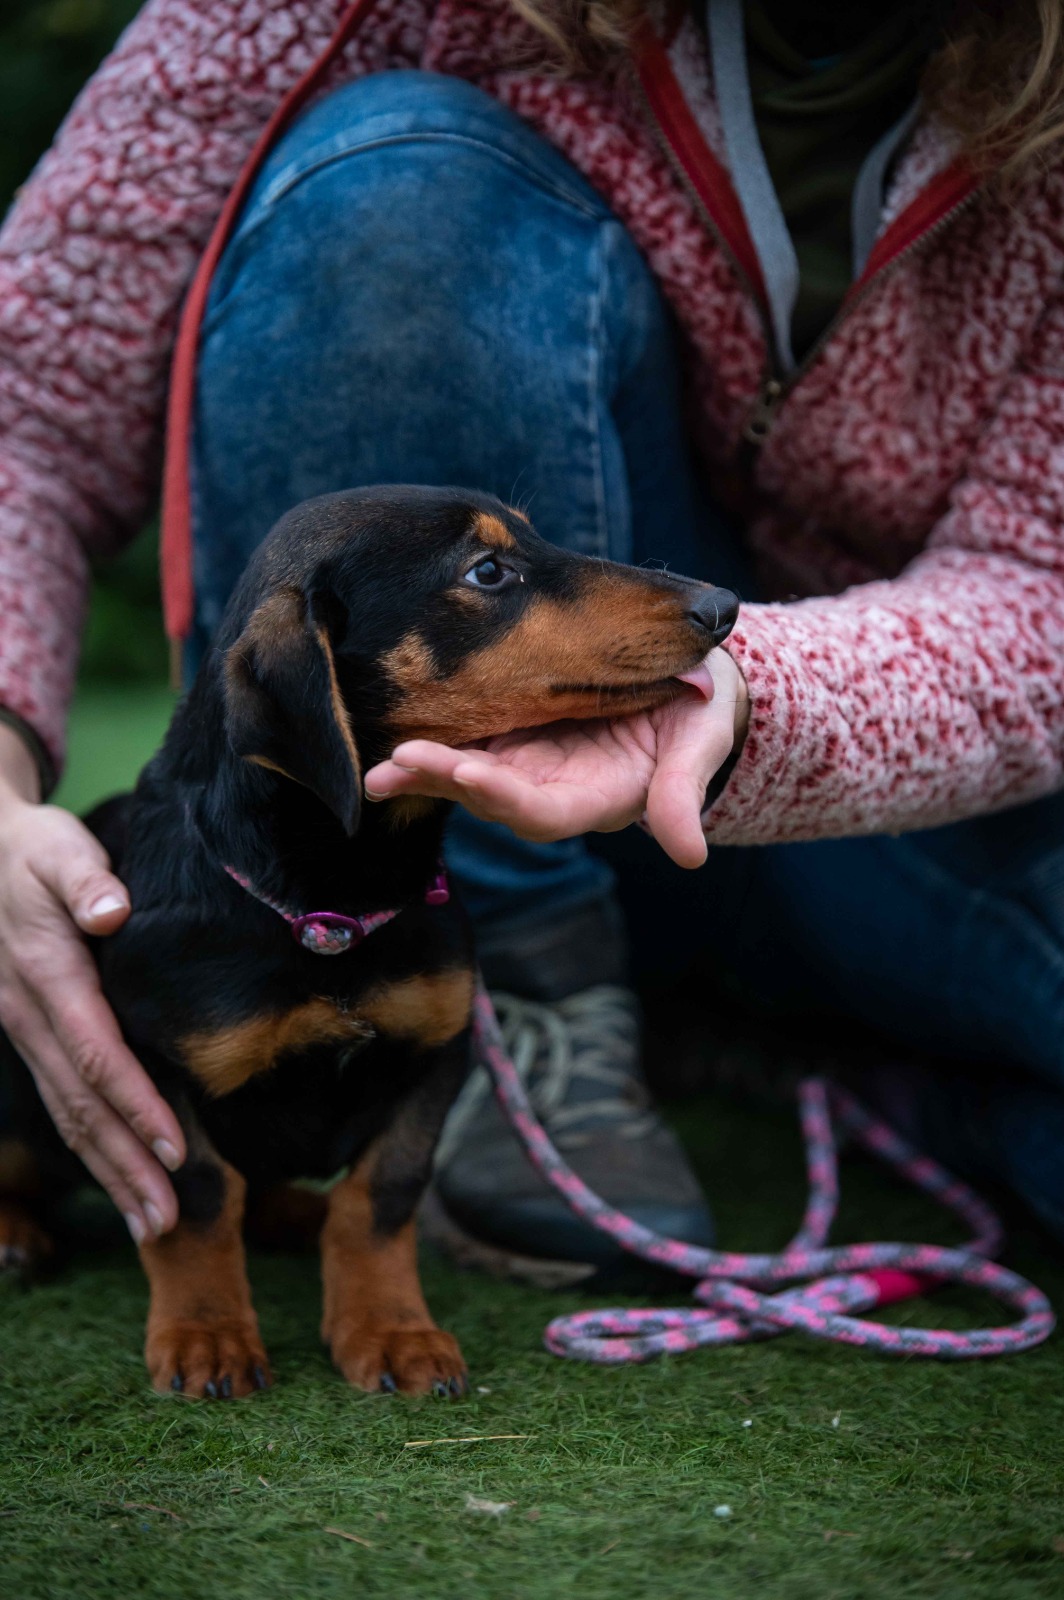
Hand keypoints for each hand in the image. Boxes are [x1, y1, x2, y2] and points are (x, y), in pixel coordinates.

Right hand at [0, 728, 184, 1241]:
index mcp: (47, 973)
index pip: (96, 1052)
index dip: (135, 1103)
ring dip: (110, 1172)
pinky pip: (61, 1101)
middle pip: (82, 1103)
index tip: (176, 1147)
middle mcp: (30, 1015)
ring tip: (152, 1224)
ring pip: (68, 1114)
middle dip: (126, 1164)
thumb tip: (113, 911)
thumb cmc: (34, 851)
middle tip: (167, 1220)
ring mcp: (24, 1033)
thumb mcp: (59, 849)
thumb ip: (87, 879)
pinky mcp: (30, 1038)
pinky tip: (122, 1180)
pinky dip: (92, 1147)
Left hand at [365, 649, 748, 868]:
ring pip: (466, 773)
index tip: (470, 775)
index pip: (541, 813)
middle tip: (400, 763)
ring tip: (380, 766)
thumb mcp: (700, 745)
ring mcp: (526, 763)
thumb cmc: (697, 714)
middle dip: (445, 781)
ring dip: (423, 770)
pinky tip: (389, 733)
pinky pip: (465, 738)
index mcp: (593, 798)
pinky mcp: (513, 732)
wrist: (686, 682)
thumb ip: (683, 792)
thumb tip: (690, 853)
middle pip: (490, 798)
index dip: (506, 799)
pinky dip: (429, 738)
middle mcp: (550, 790)